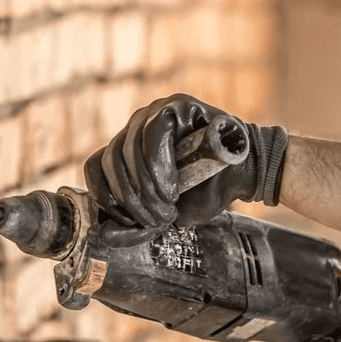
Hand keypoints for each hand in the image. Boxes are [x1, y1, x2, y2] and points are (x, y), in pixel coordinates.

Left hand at [83, 94, 287, 245]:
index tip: (126, 220)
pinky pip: (153, 135)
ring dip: (147, 189)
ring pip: (129, 150)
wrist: (245, 176)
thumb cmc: (205, 191)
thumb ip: (135, 224)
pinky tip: (172, 188)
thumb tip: (103, 236)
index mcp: (125, 149)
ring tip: (168, 208)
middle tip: (156, 220)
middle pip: (111, 162)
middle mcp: (134, 127)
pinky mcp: (176, 105)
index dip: (104, 197)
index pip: (95, 168)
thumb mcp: (165, 215)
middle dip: (131, 199)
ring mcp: (153, 112)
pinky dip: (159, 168)